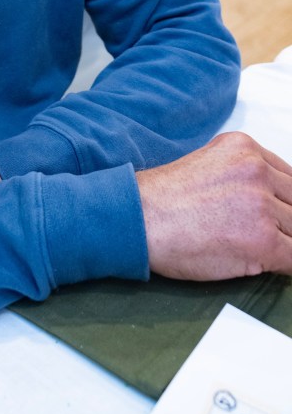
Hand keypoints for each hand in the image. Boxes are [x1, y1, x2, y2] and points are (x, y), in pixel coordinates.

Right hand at [137, 132, 291, 280]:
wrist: (138, 218)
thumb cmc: (162, 200)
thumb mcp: (208, 165)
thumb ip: (241, 175)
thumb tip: (267, 199)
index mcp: (244, 148)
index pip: (289, 177)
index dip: (285, 201)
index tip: (280, 214)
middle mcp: (256, 169)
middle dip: (286, 221)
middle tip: (269, 232)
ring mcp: (262, 203)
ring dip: (284, 242)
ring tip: (260, 249)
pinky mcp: (263, 239)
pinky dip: (287, 266)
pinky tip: (269, 265)